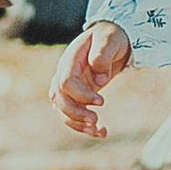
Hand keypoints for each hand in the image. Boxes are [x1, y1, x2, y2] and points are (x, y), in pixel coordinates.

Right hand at [50, 21, 131, 137]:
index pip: (65, 82)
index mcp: (70, 59)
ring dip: (77, 124)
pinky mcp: (78, 95)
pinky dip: (84, 126)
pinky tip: (101, 132)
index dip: (80, 95)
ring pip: (62, 110)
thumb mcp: (109, 39)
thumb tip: (99, 80)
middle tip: (96, 120)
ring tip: (97, 130)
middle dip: (75, 113)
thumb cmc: (110, 36)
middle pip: (59, 98)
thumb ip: (102, 54)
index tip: (101, 102)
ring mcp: (70, 86)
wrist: (112, 39)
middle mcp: (65, 73)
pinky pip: (73, 114)